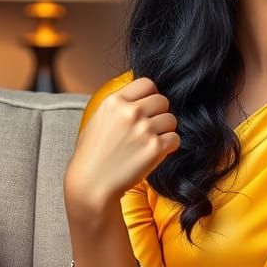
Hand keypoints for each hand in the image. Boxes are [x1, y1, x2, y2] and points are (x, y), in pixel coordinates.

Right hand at [65, 77, 179, 215]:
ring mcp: (144, 129)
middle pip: (163, 101)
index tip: (147, 108)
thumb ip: (120, 105)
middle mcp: (130, 112)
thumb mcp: (99, 119)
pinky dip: (169, 146)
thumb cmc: (93, 154)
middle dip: (159, 114)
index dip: (150, 95)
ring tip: (150, 142)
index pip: (147, 83)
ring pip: (172, 119)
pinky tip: (155, 153)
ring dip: (165, 130)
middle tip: (150, 129)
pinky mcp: (155, 147)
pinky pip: (175, 138)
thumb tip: (143, 96)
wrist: (91, 183)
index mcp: (114, 101)